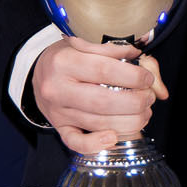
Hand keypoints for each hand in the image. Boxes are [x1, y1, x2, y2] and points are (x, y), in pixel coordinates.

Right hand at [29, 36, 167, 153]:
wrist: (38, 72)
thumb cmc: (67, 56)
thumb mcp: (85, 42)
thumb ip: (115, 50)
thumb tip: (146, 65)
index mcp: (64, 61)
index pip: (104, 70)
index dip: (132, 76)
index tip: (147, 77)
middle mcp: (58, 88)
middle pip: (103, 101)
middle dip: (135, 102)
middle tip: (148, 97)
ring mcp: (57, 112)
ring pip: (97, 123)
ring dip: (128, 122)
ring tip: (144, 113)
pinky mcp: (59, 128)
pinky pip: (76, 142)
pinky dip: (96, 144)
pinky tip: (113, 137)